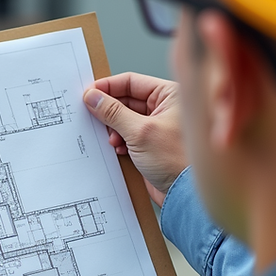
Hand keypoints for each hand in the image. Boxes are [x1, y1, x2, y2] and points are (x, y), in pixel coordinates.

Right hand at [83, 72, 186, 206]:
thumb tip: (94, 97)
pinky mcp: (152, 144)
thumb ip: (113, 112)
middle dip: (110, 111)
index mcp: (170, 95)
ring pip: (125, 119)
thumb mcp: (140, 131)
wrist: (186, 194)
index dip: (108, 87)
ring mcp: (158, 126)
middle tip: (93, 115)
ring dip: (114, 128)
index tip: (89, 93)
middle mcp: (165, 108)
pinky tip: (119, 149)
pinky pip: (128, 135)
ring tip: (112, 139)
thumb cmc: (178, 160)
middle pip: (126, 100)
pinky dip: (120, 141)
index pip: (132, 82)